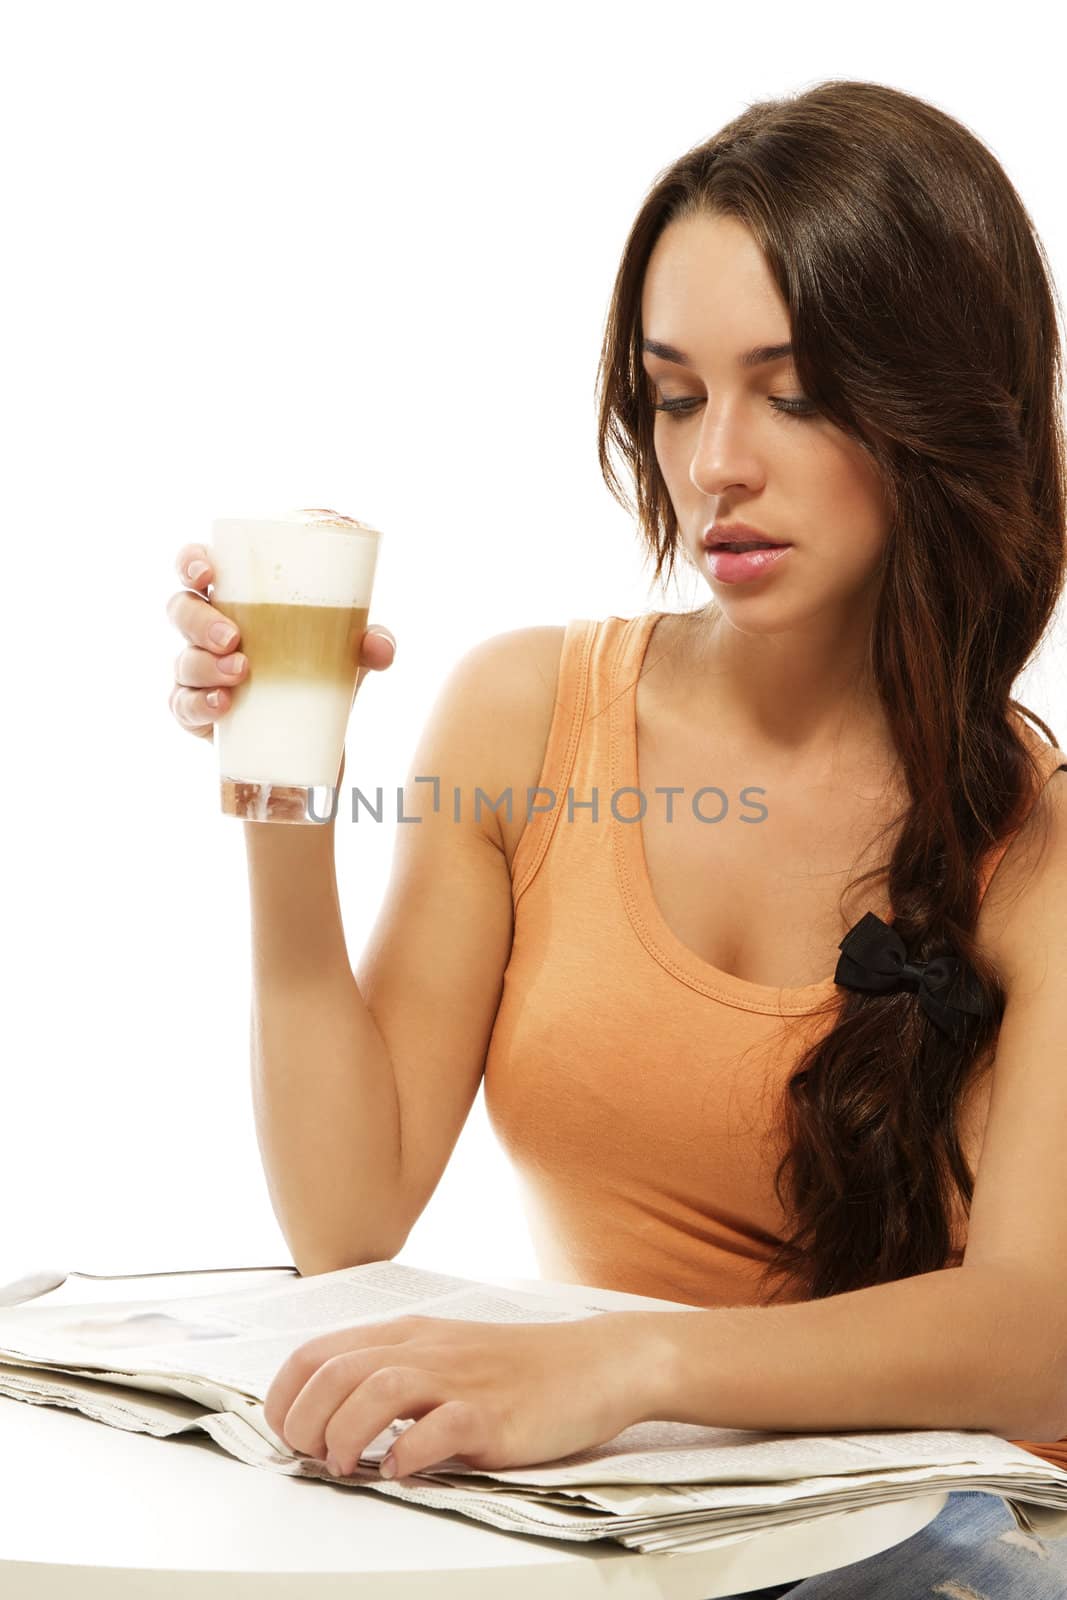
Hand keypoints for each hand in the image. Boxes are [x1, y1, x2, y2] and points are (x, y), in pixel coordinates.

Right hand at [166, 542, 395, 742]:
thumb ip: (369, 645)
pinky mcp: (194, 712)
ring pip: (183, 660)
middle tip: (234, 638)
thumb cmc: (317, 675)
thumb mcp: (347, 657)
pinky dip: (200, 704)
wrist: (307, 741)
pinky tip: (222, 704)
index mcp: (234, 601)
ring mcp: (194, 672)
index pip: (196, 568)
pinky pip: (182, 705)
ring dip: (206, 664)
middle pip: (180, 609)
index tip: (206, 572)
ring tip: (242, 673)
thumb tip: (381, 645)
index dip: (191, 562)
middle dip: (200, 620)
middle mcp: (205, 632)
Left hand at [261, 1310, 671, 1480]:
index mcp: (408, 1336)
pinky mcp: (493, 1414)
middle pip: (335, 1372)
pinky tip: (401, 1469)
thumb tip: (332, 1415)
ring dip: (344, 1434)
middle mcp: (427, 1350)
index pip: (318, 1353)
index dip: (285, 1396)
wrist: (596, 1363)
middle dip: (304, 1421)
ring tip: (345, 1467)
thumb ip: (394, 1373)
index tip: (285, 1433)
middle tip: (311, 1457)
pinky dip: (408, 1453)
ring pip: (376, 1390)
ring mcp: (460, 1380)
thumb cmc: (520, 1368)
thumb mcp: (445, 1355)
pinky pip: (439, 1428)